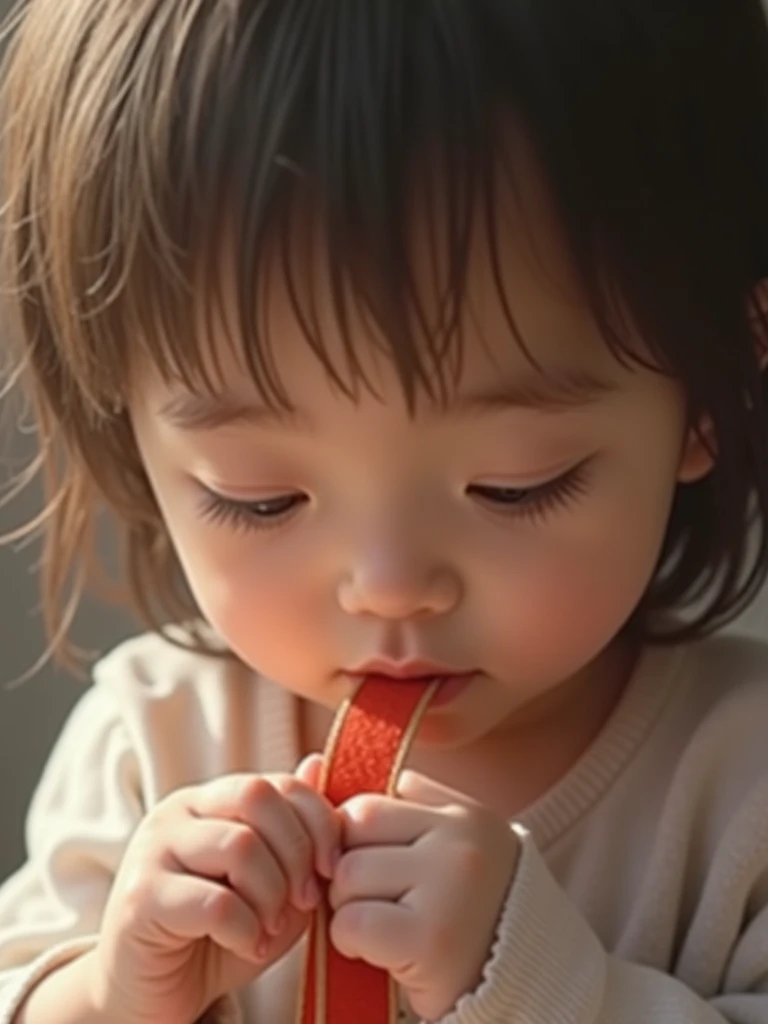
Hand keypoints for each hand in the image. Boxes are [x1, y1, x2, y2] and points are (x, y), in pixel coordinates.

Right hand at [91, 766, 340, 1023]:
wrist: (154, 994)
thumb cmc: (220, 934)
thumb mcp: (275, 882)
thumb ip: (297, 832)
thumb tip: (317, 764)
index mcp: (211, 799)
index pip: (278, 782)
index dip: (319, 822)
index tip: (330, 869)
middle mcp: (178, 811)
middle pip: (257, 797)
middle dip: (296, 852)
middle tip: (304, 900)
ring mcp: (153, 849)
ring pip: (240, 846)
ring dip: (272, 895)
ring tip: (270, 926)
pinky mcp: (139, 898)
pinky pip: (216, 904)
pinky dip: (247, 930)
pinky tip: (248, 945)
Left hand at [297, 757, 518, 1021]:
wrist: (514, 983)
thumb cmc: (464, 910)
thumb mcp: (442, 844)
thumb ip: (391, 804)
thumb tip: (313, 765)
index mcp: (461, 815)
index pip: (368, 805)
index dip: (350, 841)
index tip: (369, 872)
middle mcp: (459, 842)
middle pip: (352, 834)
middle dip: (345, 871)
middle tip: (372, 903)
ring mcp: (448, 887)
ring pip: (347, 876)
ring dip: (346, 907)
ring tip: (381, 925)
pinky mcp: (431, 938)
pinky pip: (352, 922)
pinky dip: (349, 940)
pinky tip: (379, 952)